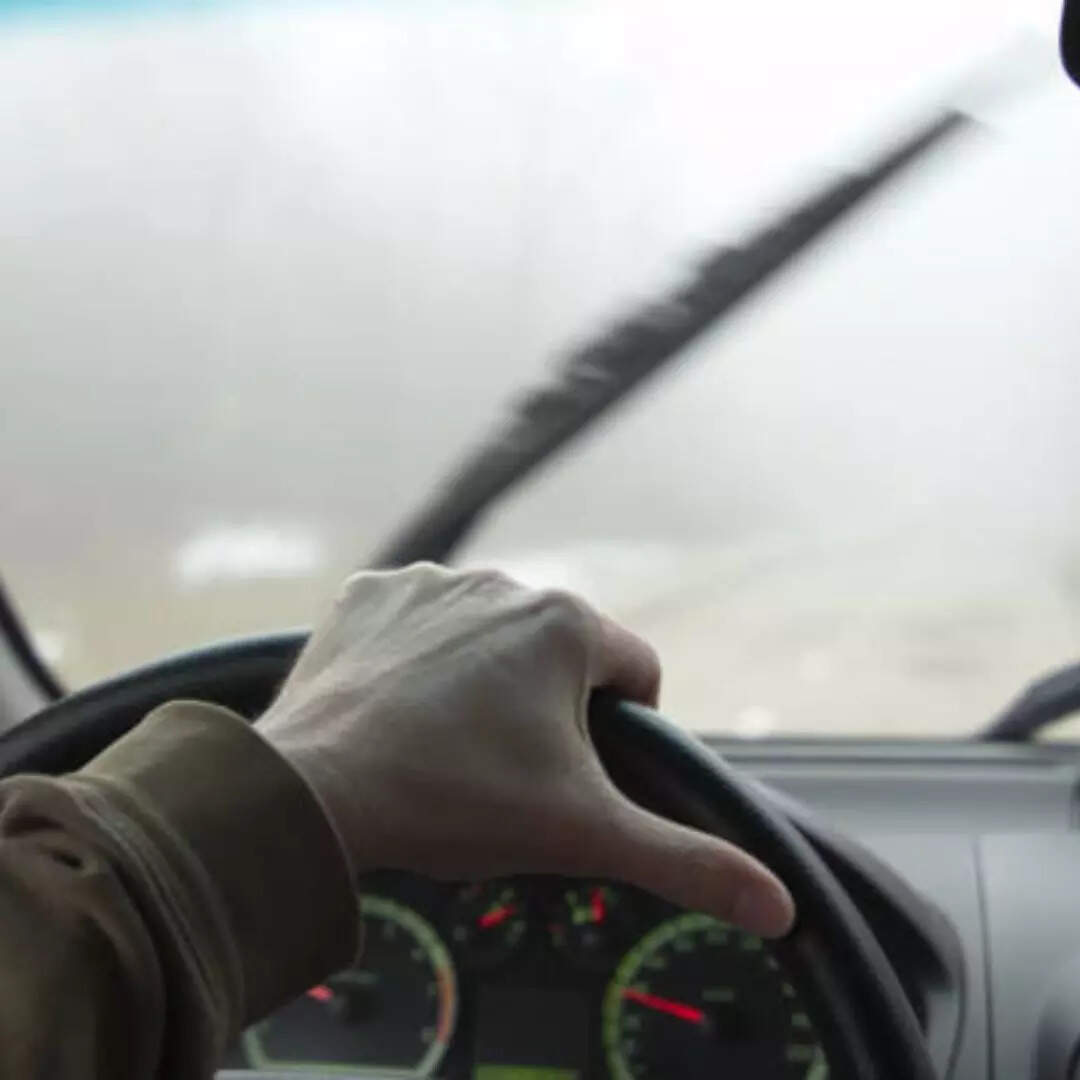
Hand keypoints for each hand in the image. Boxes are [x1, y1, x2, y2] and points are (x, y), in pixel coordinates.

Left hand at [257, 563, 793, 936]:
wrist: (315, 789)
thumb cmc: (454, 799)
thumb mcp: (584, 833)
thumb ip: (687, 863)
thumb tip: (780, 906)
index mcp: (566, 623)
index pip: (634, 672)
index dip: (620, 730)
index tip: (579, 770)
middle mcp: (502, 581)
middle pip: (556, 655)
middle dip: (547, 708)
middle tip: (505, 768)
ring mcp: (430, 582)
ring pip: (488, 636)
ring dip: (484, 679)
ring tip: (448, 741)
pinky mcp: (370, 593)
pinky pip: (418, 622)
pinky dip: (419, 657)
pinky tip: (402, 704)